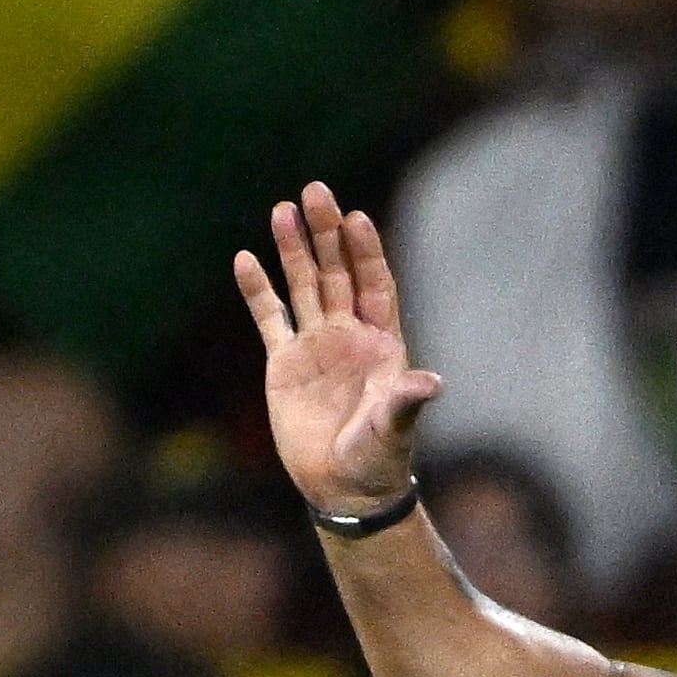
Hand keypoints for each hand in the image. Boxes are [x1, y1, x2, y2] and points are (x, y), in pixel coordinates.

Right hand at [233, 182, 440, 516]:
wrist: (344, 486)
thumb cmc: (380, 457)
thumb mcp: (396, 429)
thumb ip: (406, 401)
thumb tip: (432, 383)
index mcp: (382, 342)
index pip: (375, 283)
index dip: (366, 251)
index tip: (357, 217)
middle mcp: (349, 334)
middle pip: (337, 272)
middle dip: (327, 233)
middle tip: (315, 191)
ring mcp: (316, 345)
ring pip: (302, 285)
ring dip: (293, 249)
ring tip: (281, 210)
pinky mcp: (285, 363)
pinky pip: (269, 318)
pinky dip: (257, 290)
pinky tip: (245, 259)